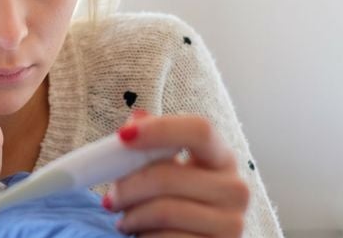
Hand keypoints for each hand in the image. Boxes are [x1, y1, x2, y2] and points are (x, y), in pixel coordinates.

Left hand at [104, 112, 248, 236]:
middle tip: (110, 198)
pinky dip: (144, 237)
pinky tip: (141, 235)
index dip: (159, 129)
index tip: (123, 136)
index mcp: (222, 158)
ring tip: (124, 220)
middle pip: (168, 176)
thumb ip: (151, 143)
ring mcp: (231, 224)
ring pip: (164, 212)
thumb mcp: (164, 169)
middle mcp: (235, 189)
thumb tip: (136, 119)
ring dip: (132, 216)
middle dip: (128, 187)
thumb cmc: (173, 200)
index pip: (200, 130)